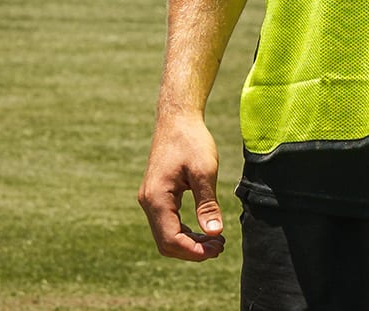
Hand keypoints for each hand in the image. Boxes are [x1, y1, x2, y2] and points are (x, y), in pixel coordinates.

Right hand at [138, 112, 226, 260]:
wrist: (177, 118)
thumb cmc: (192, 140)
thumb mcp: (205, 171)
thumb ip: (207, 204)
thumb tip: (214, 233)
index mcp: (156, 198)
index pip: (171, 239)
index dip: (195, 251)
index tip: (219, 247)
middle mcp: (148, 201)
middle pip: (166, 242)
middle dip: (193, 250)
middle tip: (220, 246)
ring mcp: (150, 199)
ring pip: (165, 235)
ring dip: (189, 242)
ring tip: (216, 241)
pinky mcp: (156, 195)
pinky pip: (167, 223)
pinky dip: (184, 231)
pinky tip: (204, 230)